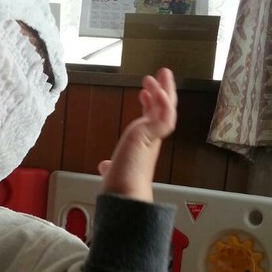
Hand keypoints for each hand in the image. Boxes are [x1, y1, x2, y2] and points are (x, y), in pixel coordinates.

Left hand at [98, 68, 176, 201]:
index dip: (149, 106)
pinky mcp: (152, 138)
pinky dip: (162, 101)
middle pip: (163, 111)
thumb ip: (111, 167)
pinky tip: (157, 89)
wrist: (123, 198)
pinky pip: (164, 116)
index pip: (149, 122)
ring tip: (162, 73)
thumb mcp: (113, 171)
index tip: (143, 93)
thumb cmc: (118, 187)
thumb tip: (104, 166)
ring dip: (165, 90)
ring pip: (167, 110)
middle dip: (162, 92)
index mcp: (143, 147)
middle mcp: (151, 142)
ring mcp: (153, 139)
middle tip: (162, 75)